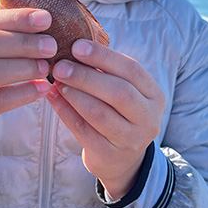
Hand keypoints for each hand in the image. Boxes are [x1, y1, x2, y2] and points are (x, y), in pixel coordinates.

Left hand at [46, 39, 165, 199]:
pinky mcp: (109, 154)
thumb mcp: (126, 93)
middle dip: (86, 76)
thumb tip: (75, 46)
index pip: (132, 70)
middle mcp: (148, 118)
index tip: (77, 46)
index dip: (104, 57)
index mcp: (154, 96)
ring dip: (74, 94)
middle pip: (118, 92)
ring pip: (99, 112)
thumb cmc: (120, 115)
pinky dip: (65, 111)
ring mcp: (131, 139)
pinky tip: (53, 97)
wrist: (124, 161)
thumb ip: (109, 73)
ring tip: (56, 80)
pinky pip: (83, 130)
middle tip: (60, 65)